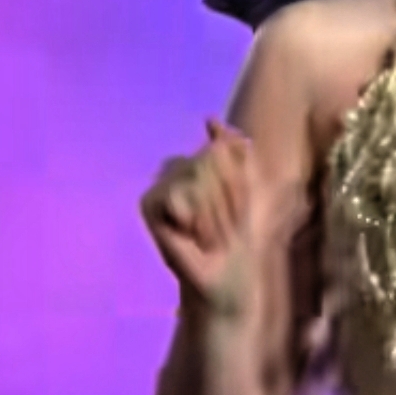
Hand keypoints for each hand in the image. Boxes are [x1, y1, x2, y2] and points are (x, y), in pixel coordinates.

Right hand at [141, 120, 259, 315]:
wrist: (228, 275)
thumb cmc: (237, 235)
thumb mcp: (246, 187)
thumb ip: (234, 150)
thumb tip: (210, 118)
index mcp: (194, 162)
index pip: (221, 148)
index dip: (238, 182)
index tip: (238, 211)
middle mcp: (172, 169)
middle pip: (209, 158)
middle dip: (228, 196)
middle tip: (224, 226)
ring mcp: (158, 186)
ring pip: (197, 175)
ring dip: (216, 211)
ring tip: (212, 234)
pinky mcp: (149, 206)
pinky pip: (180, 194)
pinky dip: (198, 219)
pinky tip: (194, 237)